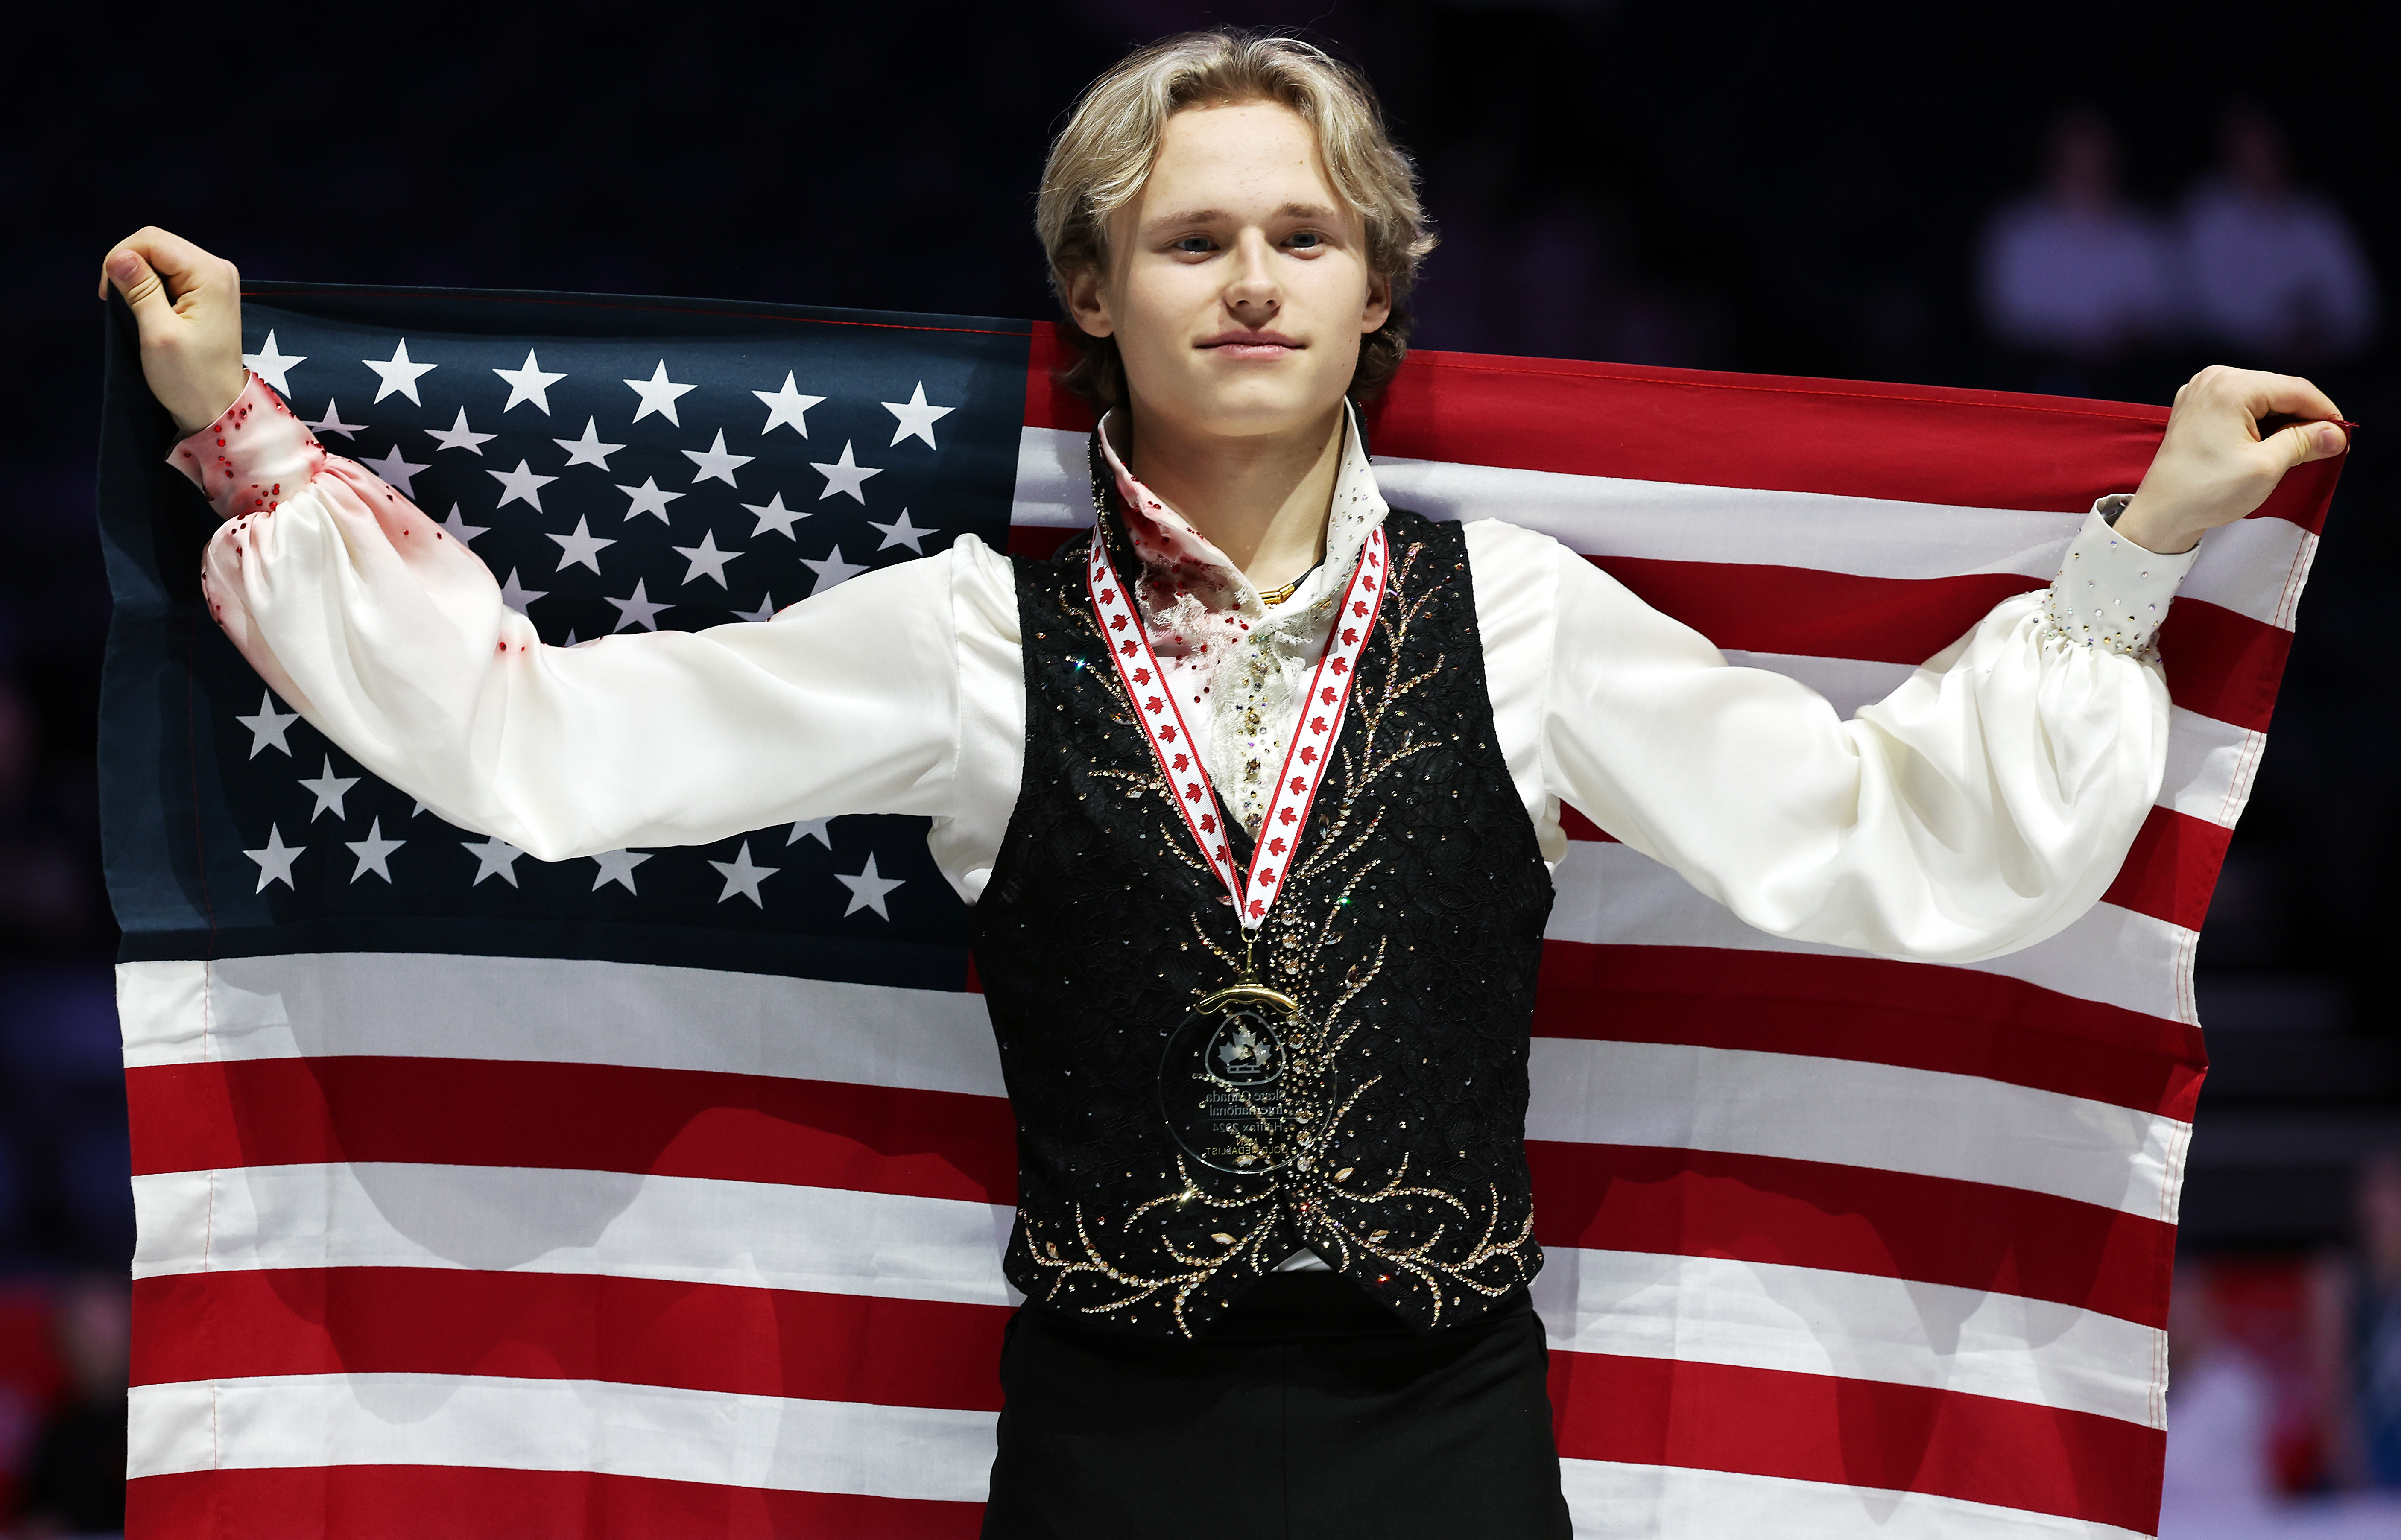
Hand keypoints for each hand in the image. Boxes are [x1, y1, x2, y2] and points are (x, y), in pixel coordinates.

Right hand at [98, 227, 249, 437]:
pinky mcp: (207, 295)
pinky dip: (152, 289)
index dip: (120, 258)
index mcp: (210, 273)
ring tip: (134, 312)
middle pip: (156, 246)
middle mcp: (217, 269)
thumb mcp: (158, 333)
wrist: (218, 409)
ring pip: (161, 260)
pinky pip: (170, 276)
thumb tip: (119, 255)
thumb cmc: (190, 378)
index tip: (108, 295)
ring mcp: (215, 281)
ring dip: (139, 280)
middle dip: (129, 267)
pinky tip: (148, 312)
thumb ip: (140, 289)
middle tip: (117, 304)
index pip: (151, 239)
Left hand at [2115, 366, 2347, 554]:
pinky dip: (2259, 424)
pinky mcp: (2195, 410)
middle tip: (2326, 446)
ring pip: (2260, 400)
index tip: (2343, 436)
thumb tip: (2337, 433)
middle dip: (2304, 417)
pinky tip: (2271, 445)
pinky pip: (2240, 409)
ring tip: (2300, 449)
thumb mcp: (2266, 467)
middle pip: (2278, 391)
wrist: (2159, 516)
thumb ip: (2304, 442)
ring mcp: (2200, 393)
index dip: (2325, 412)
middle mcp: (2213, 380)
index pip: (2295, 389)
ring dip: (2283, 422)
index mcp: (2230, 386)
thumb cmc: (2207, 491)